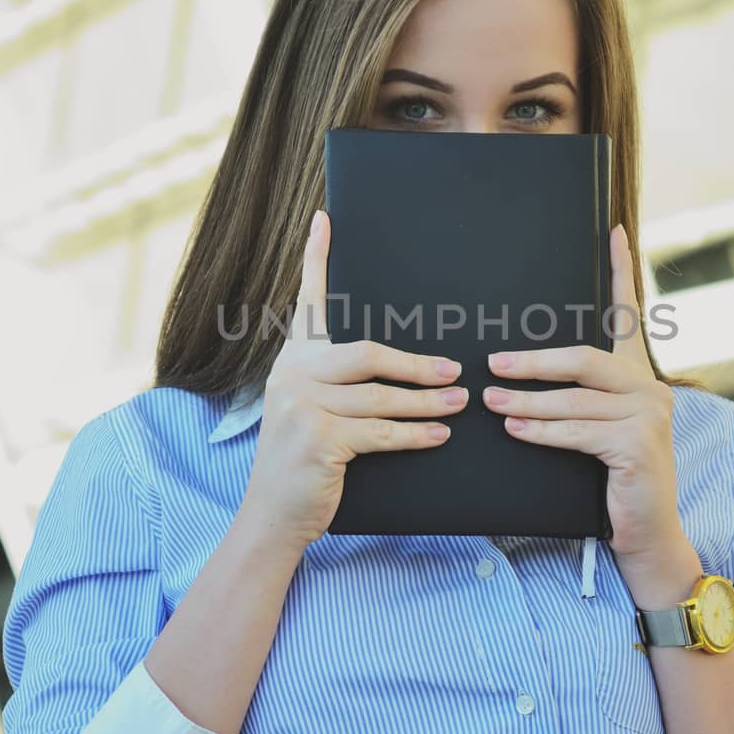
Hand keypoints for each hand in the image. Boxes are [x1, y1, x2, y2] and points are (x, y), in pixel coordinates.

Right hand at [240, 209, 468, 550]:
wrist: (274, 514)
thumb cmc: (304, 461)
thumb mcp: (312, 411)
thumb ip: (338, 383)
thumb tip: (402, 366)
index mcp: (293, 360)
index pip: (308, 303)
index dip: (316, 259)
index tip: (324, 220)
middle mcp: (292, 374)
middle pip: (367, 353)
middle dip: (416, 364)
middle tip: (454, 371)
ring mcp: (302, 406)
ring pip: (381, 397)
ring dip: (427, 403)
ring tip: (459, 403)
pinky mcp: (317, 438)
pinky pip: (381, 432)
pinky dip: (415, 435)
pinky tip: (438, 436)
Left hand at [479, 225, 699, 603]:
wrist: (645, 534)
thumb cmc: (610, 481)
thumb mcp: (593, 433)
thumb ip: (573, 401)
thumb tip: (512, 378)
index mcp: (638, 378)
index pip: (628, 316)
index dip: (621, 272)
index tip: (612, 230)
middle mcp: (651, 389)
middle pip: (585, 359)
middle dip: (534, 361)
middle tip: (492, 364)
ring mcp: (650, 417)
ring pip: (576, 400)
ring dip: (528, 401)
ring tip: (491, 401)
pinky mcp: (640, 446)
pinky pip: (579, 432)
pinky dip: (542, 431)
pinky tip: (516, 429)